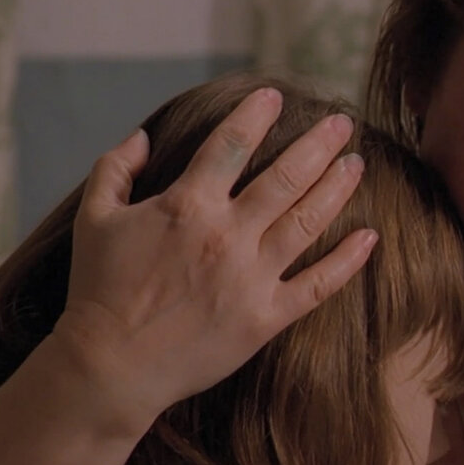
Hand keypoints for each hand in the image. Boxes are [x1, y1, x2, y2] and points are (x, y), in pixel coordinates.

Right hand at [53, 88, 377, 430]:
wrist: (109, 368)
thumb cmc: (98, 291)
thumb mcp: (93, 220)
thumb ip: (114, 169)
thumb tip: (142, 134)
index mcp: (185, 206)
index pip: (230, 145)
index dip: (255, 115)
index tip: (275, 96)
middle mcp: (226, 235)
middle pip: (286, 177)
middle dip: (318, 144)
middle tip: (341, 122)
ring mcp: (251, 277)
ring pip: (308, 221)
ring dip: (338, 188)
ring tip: (357, 165)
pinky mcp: (266, 317)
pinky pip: (319, 284)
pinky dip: (348, 260)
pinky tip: (370, 237)